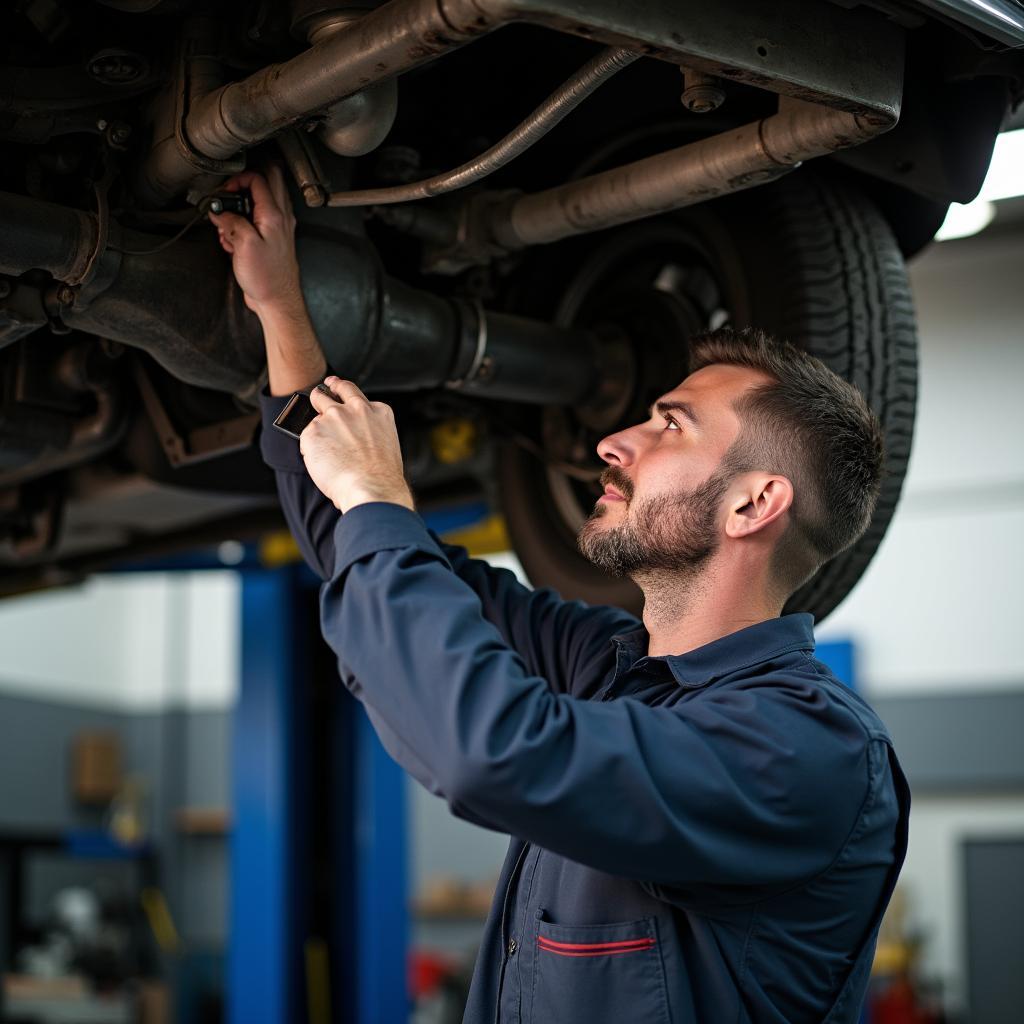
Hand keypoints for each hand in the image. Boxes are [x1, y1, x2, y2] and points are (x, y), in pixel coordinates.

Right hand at [209, 166, 302, 317]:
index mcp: (274, 214)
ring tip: (228, 225)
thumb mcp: (244, 244)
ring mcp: (277, 229)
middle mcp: (280, 218)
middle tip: (228, 198)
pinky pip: (255, 223)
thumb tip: (219, 211)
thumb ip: (231, 221)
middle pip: (265, 184)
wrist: (277, 300)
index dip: (237, 180)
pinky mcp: (271, 241)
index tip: (224, 192)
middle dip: (242, 188)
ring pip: (259, 203)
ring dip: (240, 209)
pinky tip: (233, 240)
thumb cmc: (267, 278)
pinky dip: (242, 226)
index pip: (258, 179)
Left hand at [301, 377, 414, 513]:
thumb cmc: (381, 478)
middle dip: (328, 389)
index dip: (348, 398)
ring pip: (317, 405)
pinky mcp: (314, 430)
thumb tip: (351, 439)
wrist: (371, 489)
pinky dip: (310, 447)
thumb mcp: (386, 446)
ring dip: (315, 415)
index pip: (359, 397)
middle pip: (337, 388)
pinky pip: (307, 435)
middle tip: (321, 391)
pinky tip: (321, 461)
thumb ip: (368, 433)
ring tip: (316, 433)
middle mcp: (356, 410)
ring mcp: (334, 417)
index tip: (343, 397)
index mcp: (379, 413)